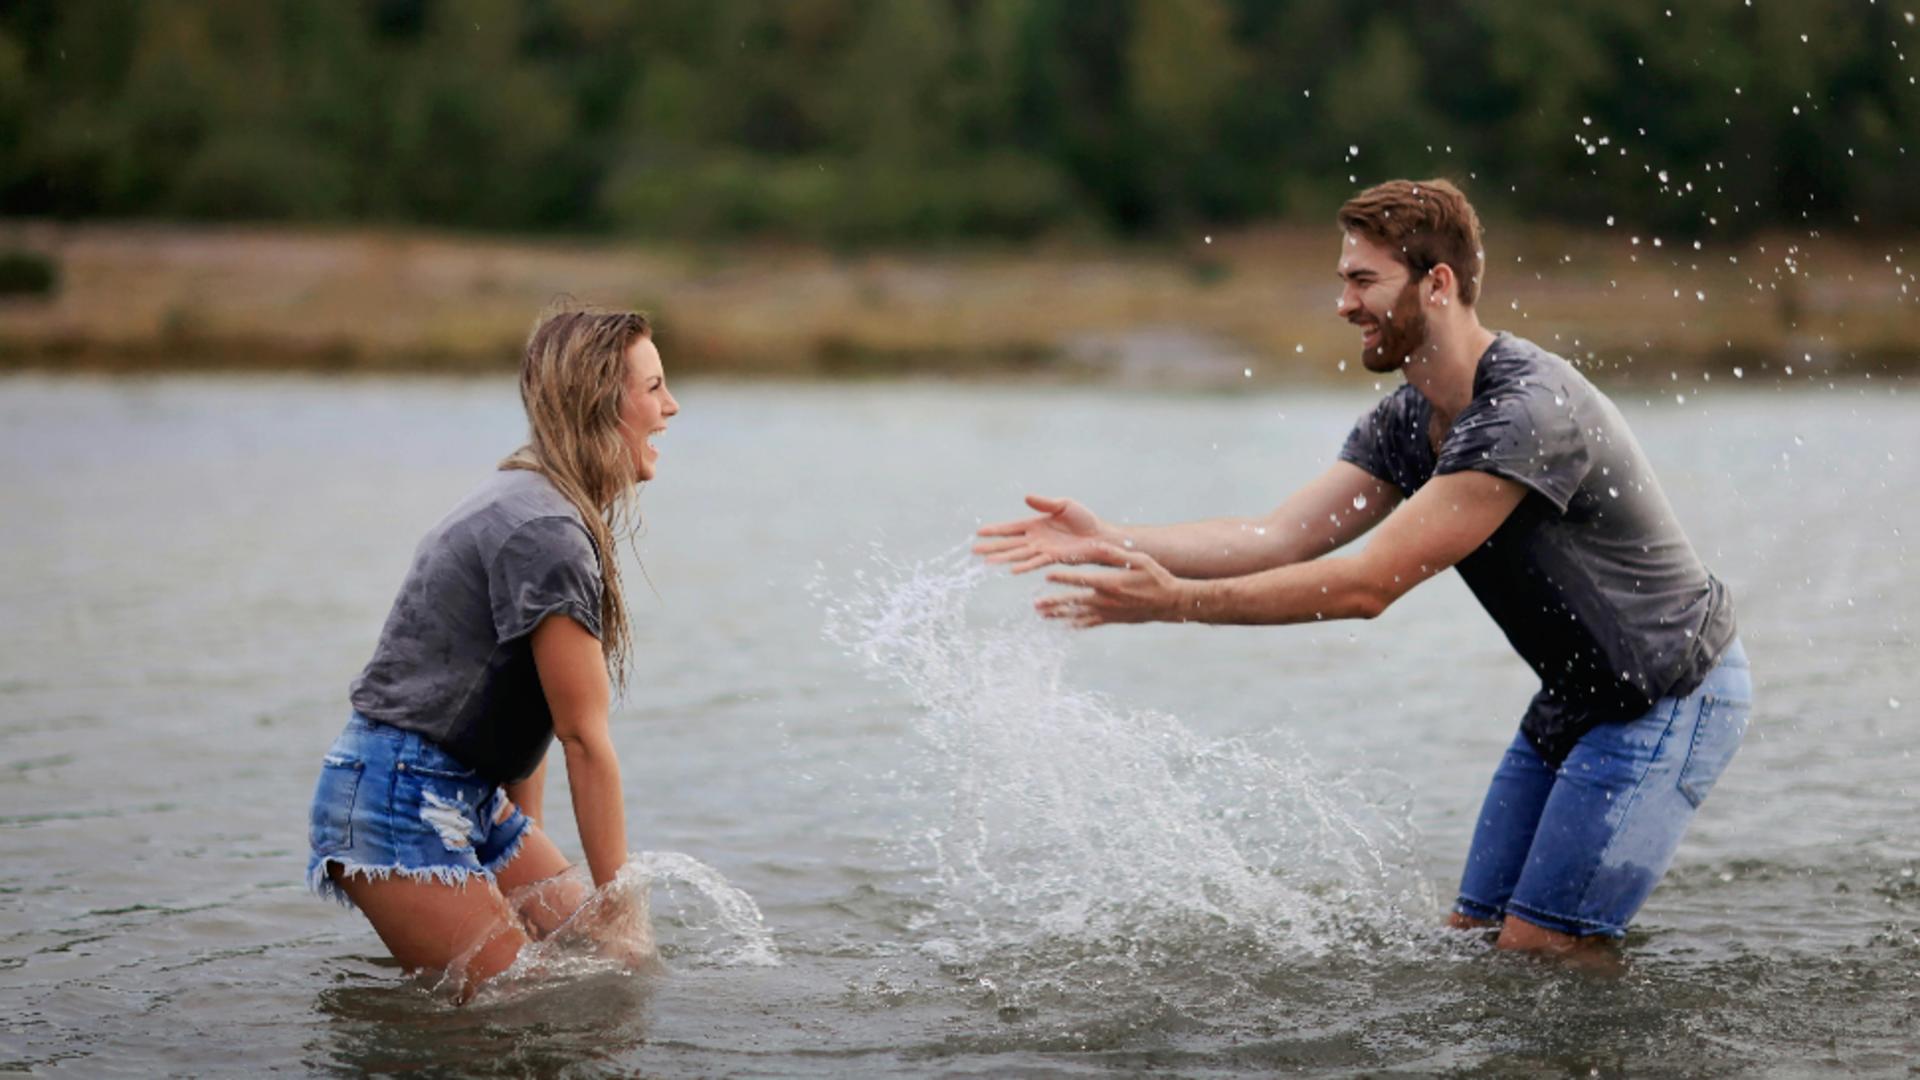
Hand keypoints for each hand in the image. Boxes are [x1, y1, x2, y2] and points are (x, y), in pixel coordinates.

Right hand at [973, 495, 1112, 573]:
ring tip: (986, 563)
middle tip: (974, 551)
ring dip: (1003, 558)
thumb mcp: (1063, 505)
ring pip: (1018, 554)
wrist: (1100, 535)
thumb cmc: (1084, 520)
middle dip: (992, 547)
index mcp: (1036, 524)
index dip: (995, 530)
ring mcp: (1043, 549)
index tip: (979, 532)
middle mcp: (1036, 539)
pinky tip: (1011, 570)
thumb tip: (1026, 497)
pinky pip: (1035, 562)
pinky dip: (1024, 566)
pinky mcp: (1054, 558)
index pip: (1011, 528)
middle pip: (1009, 543)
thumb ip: (1044, 503)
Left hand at [1037, 543, 1189, 627]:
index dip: (1063, 578)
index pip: (1081, 580)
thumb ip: (1114, 553)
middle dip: (1054, 603)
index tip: (1047, 575)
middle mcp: (1106, 600)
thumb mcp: (1138, 560)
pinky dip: (1077, 625)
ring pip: (1079, 615)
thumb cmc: (1155, 577)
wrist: (1170, 603)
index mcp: (1110, 583)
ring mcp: (1109, 613)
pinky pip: (1091, 624)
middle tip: (1036, 605)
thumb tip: (1094, 543)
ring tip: (1043, 616)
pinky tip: (1065, 627)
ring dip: (1060, 616)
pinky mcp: (1113, 620)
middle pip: (1074, 602)